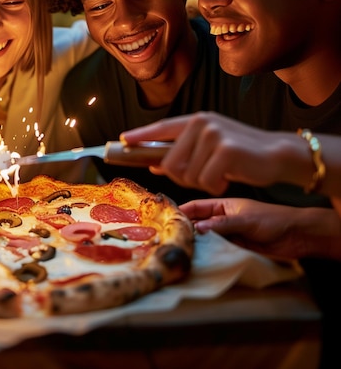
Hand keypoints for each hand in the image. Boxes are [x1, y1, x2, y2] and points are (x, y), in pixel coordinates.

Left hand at [120, 112, 310, 195]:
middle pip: (170, 163)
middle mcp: (201, 123)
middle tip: (203, 177)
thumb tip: (155, 166)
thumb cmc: (242, 154)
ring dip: (202, 183)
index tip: (123, 140)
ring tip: (220, 174)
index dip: (141, 135)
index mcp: (196, 120)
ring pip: (187, 175)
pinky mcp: (225, 151)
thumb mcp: (210, 148)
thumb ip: (184, 153)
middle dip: (182, 178)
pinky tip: (228, 179)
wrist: (278, 154)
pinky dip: (215, 187)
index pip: (161, 128)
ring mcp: (213, 135)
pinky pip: (205, 181)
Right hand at [181, 197, 340, 260]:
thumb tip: (198, 228)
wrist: (298, 236)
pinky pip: (217, 250)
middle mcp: (222, 219)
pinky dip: (209, 254)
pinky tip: (200, 259)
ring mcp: (228, 235)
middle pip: (198, 223)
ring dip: (197, 244)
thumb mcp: (245, 220)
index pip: (196, 206)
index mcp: (223, 205)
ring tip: (182, 250)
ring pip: (206, 239)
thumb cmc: (274, 220)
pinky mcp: (235, 249)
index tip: (166, 218)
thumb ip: (222, 224)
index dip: (181, 211)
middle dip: (185, 229)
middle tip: (169, 238)